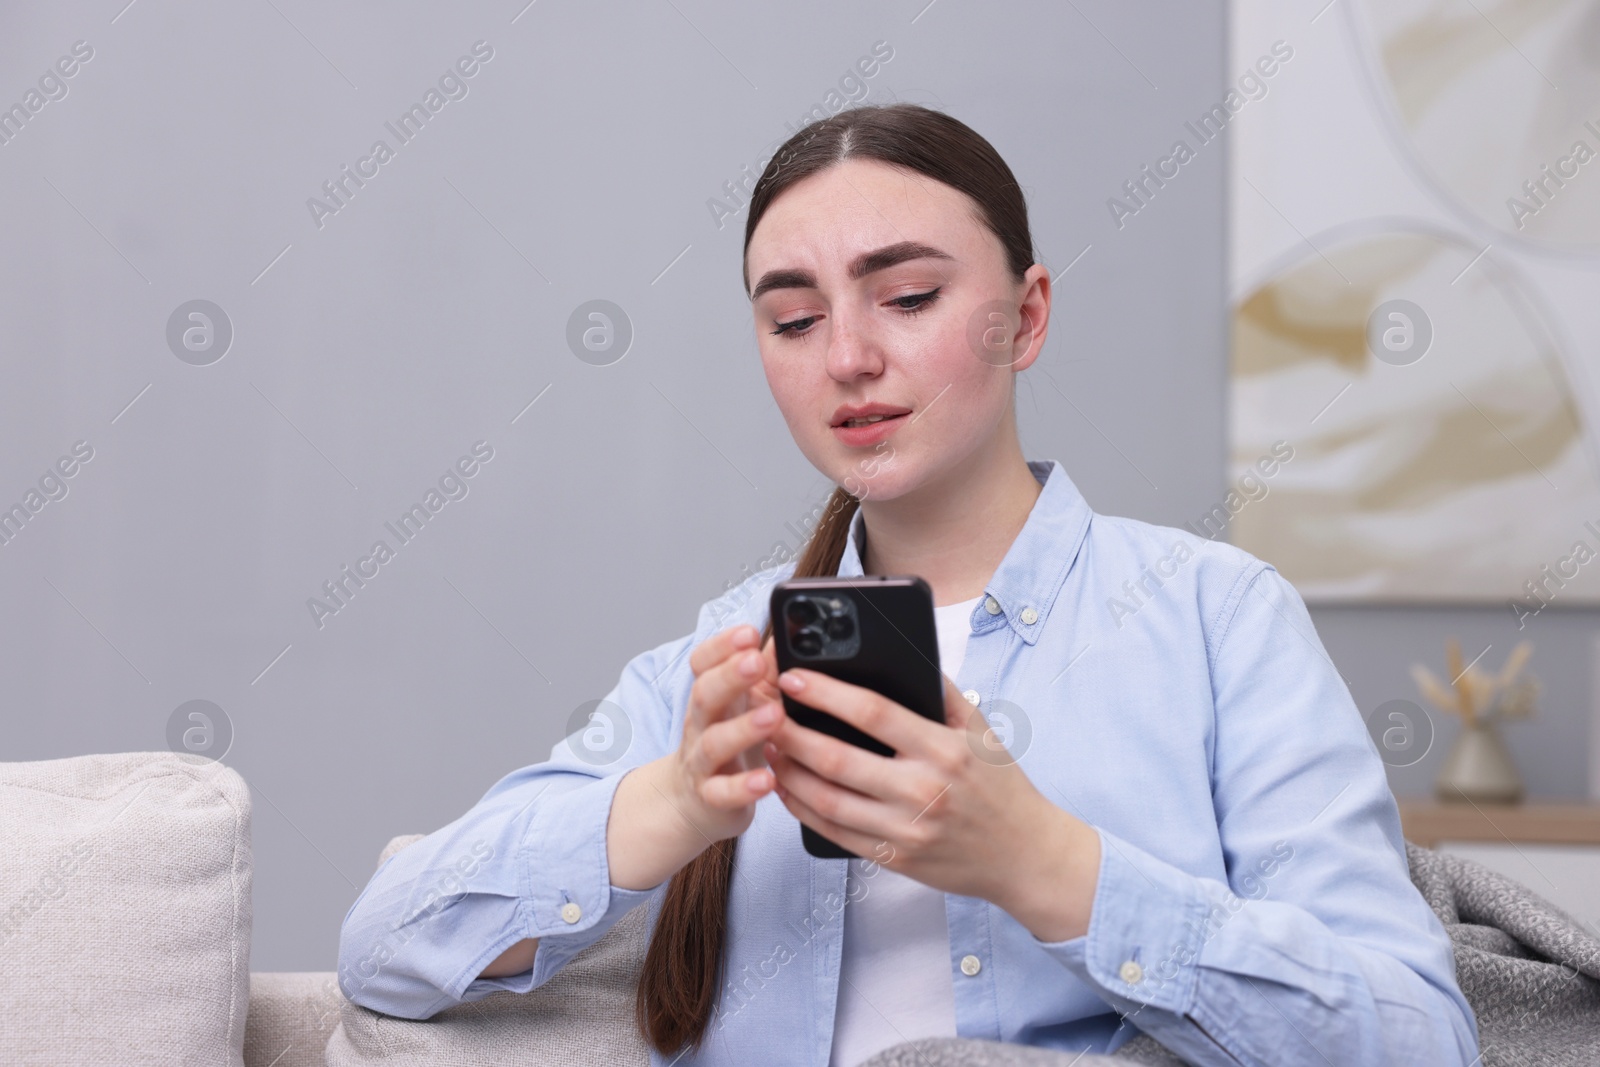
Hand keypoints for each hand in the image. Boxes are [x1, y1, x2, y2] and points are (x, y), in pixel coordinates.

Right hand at [608, 624, 786, 890]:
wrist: (692, 803)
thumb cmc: (729, 744)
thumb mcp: (747, 703)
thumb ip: (767, 671)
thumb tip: (792, 632)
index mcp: (712, 695)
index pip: (704, 662)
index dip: (722, 645)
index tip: (748, 632)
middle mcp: (701, 724)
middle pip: (704, 693)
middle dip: (730, 676)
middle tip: (756, 661)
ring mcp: (702, 762)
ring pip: (714, 742)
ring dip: (743, 728)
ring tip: (774, 715)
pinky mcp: (710, 798)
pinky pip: (723, 793)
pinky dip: (743, 786)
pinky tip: (767, 780)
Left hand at [763, 666, 1100, 940]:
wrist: (1024, 855)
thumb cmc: (1001, 787)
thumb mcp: (981, 730)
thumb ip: (941, 692)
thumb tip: (902, 652)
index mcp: (943, 750)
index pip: (873, 712)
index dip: (826, 692)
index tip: (793, 676)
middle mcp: (923, 791)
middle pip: (837, 758)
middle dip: (790, 730)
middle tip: (762, 709)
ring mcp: (905, 829)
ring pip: (827, 799)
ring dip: (789, 770)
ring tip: (768, 745)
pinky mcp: (893, 858)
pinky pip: (833, 832)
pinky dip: (802, 808)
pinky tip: (787, 786)